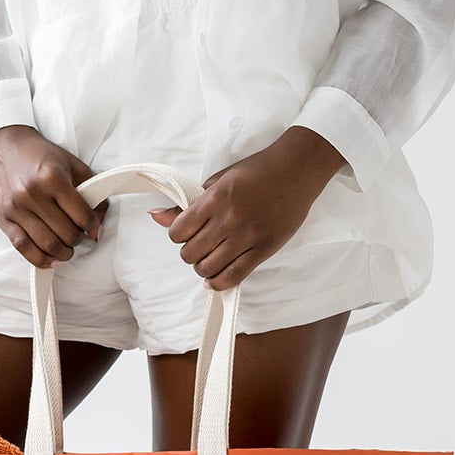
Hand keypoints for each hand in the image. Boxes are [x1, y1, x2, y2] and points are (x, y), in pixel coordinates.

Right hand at [0, 124, 108, 268]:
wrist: (3, 146)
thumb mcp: (72, 165)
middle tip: (78, 235)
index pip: (82, 216)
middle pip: (66, 234)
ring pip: (47, 245)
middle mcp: (33, 194)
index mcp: (52, 178)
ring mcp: (17, 209)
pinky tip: (52, 259)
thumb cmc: (40, 156)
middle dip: (78, 240)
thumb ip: (91, 194)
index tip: (91, 225)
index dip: (92, 225)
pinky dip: (41, 260)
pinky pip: (24, 249)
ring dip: (63, 253)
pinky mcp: (4, 220)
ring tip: (67, 248)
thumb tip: (97, 230)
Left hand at [147, 126, 344, 290]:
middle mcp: (228, 219)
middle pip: (190, 254)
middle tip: (200, 246)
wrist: (296, 170)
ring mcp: (246, 237)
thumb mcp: (219, 180)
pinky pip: (233, 277)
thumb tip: (157, 217)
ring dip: (203, 268)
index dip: (178, 235)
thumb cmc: (257, 171)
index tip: (186, 232)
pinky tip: (215, 279)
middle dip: (190, 253)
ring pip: (208, 269)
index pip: (178, 231)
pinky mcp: (263, 250)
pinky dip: (218, 283)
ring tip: (210, 259)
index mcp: (215, 198)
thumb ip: (189, 203)